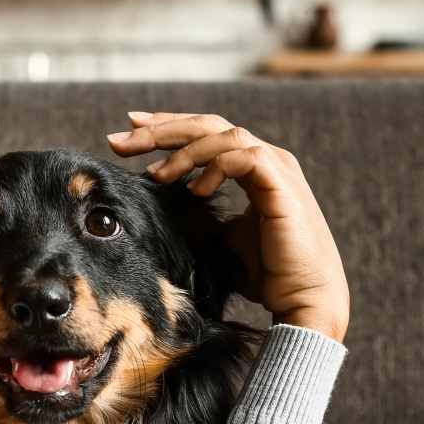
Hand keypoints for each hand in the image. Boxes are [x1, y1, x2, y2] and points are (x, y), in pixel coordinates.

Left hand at [106, 111, 349, 342]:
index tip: (128, 133)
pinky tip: (195, 189)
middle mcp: (266, 159)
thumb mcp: (220, 238)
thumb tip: (157, 206)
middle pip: (208, 125)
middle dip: (161, 129)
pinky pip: (243, 157)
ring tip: (156, 174)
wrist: (303, 299)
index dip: (167, 130)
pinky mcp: (281, 183)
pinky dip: (214, 166)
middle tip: (120, 139)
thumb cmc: (266, 274)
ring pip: (223, 134)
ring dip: (183, 150)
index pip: (205, 135)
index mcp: (252, 168)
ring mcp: (276, 167)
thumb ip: (197, 214)